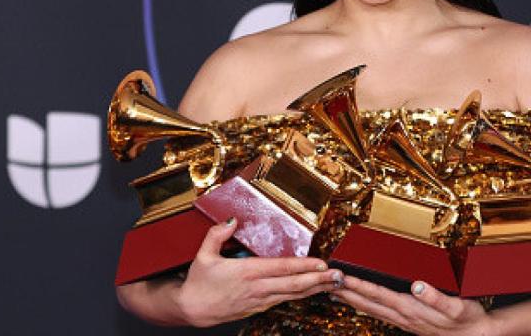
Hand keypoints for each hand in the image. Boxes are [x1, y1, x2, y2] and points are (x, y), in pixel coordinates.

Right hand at [175, 218, 342, 326]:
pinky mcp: (259, 308)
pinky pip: (285, 300)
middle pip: (294, 284)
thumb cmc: (198, 283)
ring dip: (315, 288)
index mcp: (248, 273)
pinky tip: (313, 290)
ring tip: (334, 282)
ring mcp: (260, 300)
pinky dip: (302, 295)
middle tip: (339, 275)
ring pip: (293, 294)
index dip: (304, 266)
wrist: (191, 310)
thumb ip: (217, 234)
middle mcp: (258, 288)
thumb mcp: (203, 255)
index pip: (282, 268)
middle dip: (319, 280)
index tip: (322, 263)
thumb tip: (231, 220)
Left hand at [333, 276, 499, 335]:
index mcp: (411, 308)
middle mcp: (404, 316)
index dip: (359, 285)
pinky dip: (367, 306)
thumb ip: (436, 297)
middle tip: (327, 281)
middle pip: (369, 302)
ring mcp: (405, 321)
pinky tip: (361, 304)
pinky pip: (381, 314)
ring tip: (337, 291)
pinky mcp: (409, 322)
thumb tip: (418, 285)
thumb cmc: (467, 319)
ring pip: (372, 309)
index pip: (378, 294)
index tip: (342, 276)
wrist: (477, 335)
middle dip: (347, 291)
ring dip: (353, 299)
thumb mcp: (456, 307)